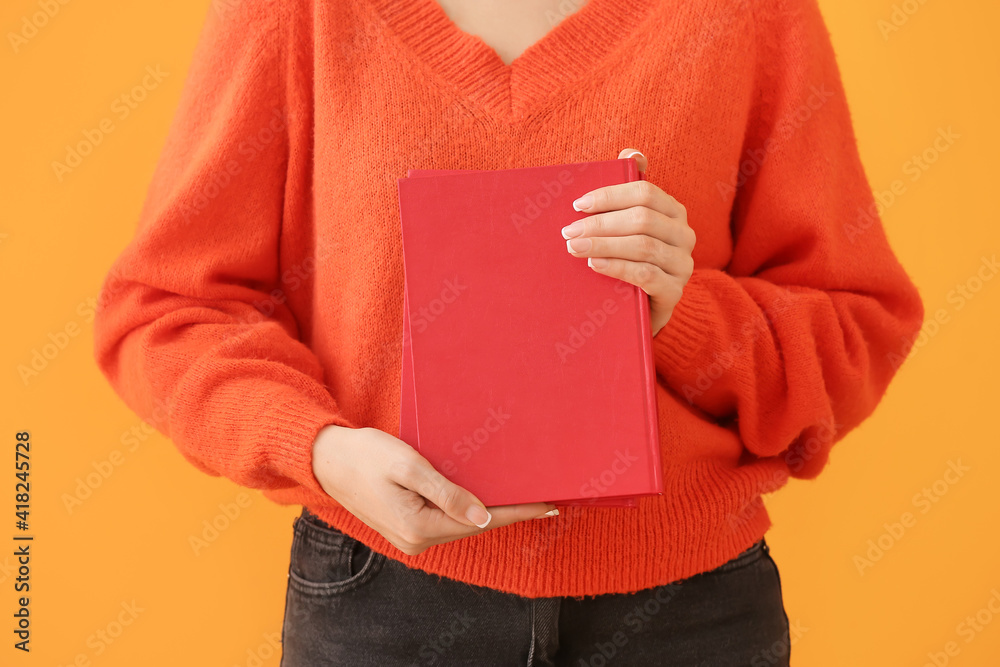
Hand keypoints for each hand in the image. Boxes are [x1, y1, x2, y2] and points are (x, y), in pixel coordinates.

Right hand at [311, 425, 558, 555]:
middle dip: (508, 509)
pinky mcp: (407, 525)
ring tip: (521, 492)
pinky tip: (484, 493)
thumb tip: (483, 516)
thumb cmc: (364, 456)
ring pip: (461, 521)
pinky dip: (468, 505)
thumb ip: (446, 493)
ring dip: (488, 506)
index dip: (518, 511)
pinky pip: (446, 517)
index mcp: (418, 528)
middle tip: (544, 494)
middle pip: (474, 524)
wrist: (325, 459)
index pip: (482, 520)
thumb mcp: (408, 467)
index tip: (549, 504)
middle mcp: (417, 540)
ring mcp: (411, 536)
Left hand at [562, 148, 695, 336]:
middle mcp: (684, 235)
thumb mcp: (625, 227)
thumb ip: (626, 193)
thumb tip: (632, 153)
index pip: (644, 193)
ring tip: (574, 247)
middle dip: (600, 223)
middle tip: (567, 231)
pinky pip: (646, 274)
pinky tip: (594, 265)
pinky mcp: (674, 292)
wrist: (638, 309)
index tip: (577, 205)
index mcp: (673, 212)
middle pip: (642, 219)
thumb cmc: (626, 260)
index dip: (609, 195)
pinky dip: (617, 267)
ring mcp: (682, 265)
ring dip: (603, 244)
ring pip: (643, 246)